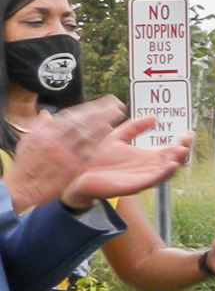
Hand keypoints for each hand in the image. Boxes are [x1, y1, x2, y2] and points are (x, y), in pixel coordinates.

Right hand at [0, 97, 126, 209]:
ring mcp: (65, 154)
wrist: (21, 188)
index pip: (71, 116)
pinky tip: (109, 134)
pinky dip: (99, 141)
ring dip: (104, 123)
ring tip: (117, 115)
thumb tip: (47, 114)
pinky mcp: (71, 167)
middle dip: (101, 112)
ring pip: (88, 135)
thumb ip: (39, 126)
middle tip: (117, 105)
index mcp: (46, 133)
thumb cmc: (25, 165)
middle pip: (83, 122)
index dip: (89, 108)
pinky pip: (88, 151)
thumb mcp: (27, 141)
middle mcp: (56, 141)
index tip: (102, 102)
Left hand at [64, 114, 191, 205]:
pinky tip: (170, 165)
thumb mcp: (117, 137)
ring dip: (176, 163)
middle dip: (183, 152)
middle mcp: (147, 169)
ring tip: (182, 151)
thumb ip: (135, 127)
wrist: (75, 172)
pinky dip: (163, 174)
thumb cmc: (95, 157)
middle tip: (186, 141)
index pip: (171, 151)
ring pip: (166, 173)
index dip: (182, 143)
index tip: (188, 133)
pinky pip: (152, 181)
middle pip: (173, 162)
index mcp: (146, 157)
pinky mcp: (131, 186)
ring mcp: (140, 178)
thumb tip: (155, 117)